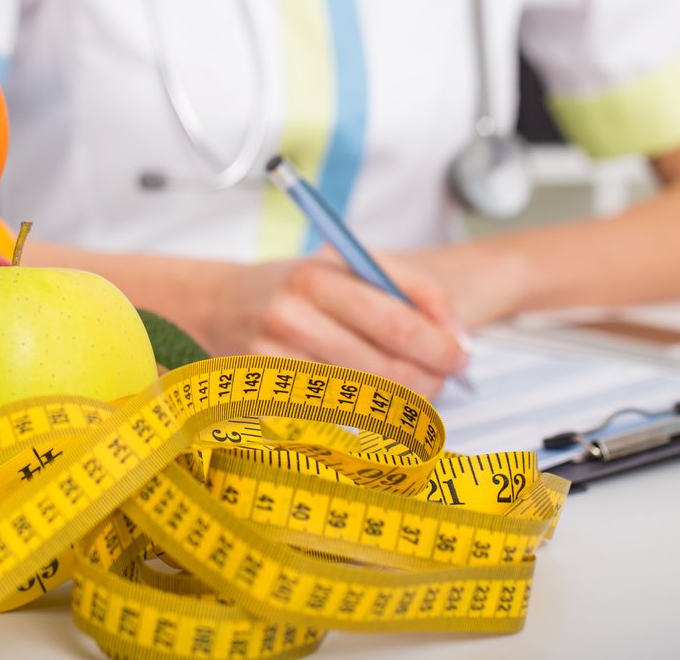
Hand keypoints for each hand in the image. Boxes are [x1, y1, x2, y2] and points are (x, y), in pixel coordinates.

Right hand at [202, 253, 469, 398]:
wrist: (219, 306)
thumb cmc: (299, 285)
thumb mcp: (350, 263)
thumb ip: (413, 287)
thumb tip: (456, 337)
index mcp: (316, 278)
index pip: (397, 325)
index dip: (440, 347)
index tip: (460, 355)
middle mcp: (290, 319)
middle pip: (386, 371)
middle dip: (430, 379)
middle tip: (443, 377)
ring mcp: (274, 363)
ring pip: (366, 401)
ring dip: (403, 401)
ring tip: (412, 386)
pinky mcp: (265, 397)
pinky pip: (336, 417)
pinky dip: (364, 412)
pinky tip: (369, 396)